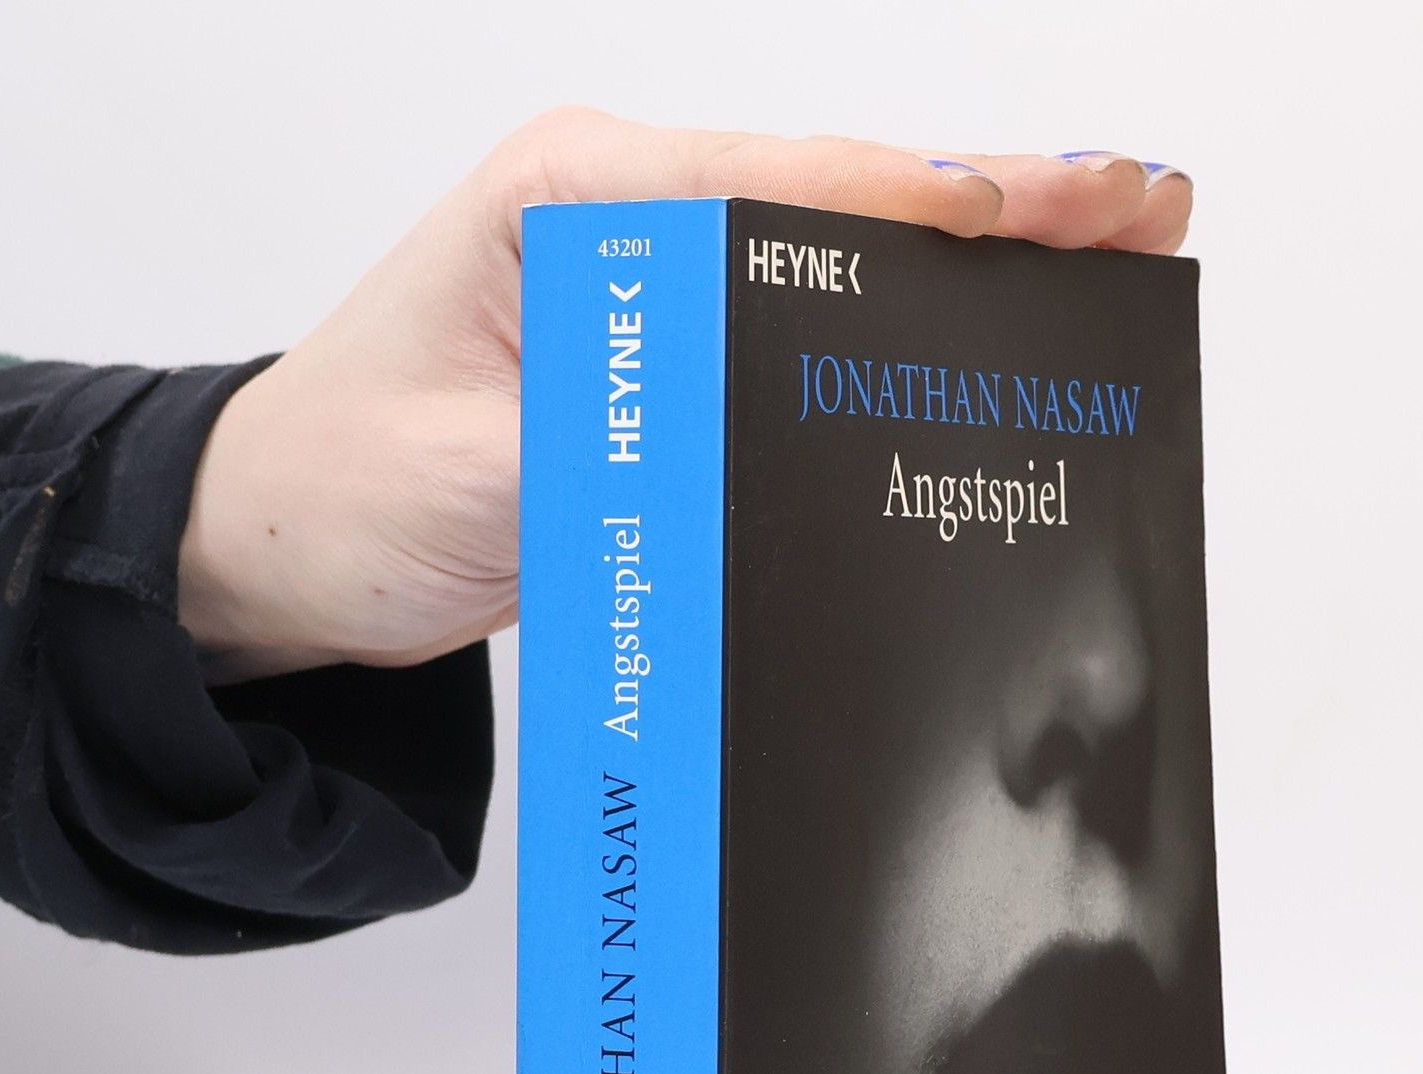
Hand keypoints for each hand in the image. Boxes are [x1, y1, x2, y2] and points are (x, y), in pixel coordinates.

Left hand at [178, 108, 1193, 682]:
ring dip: (968, 266)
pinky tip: (980, 346)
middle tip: (1138, 210)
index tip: (1047, 217)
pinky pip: (801, 333)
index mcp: (575, 205)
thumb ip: (614, 459)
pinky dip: (899, 332)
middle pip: (841, 202)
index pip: (785, 186)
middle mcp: (626, 221)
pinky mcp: (666, 359)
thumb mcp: (470, 481)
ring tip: (1105, 260)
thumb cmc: (341, 485)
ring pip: (837, 259)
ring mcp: (652, 286)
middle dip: (996, 208)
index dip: (926, 206)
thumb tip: (749, 464)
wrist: (283, 539)